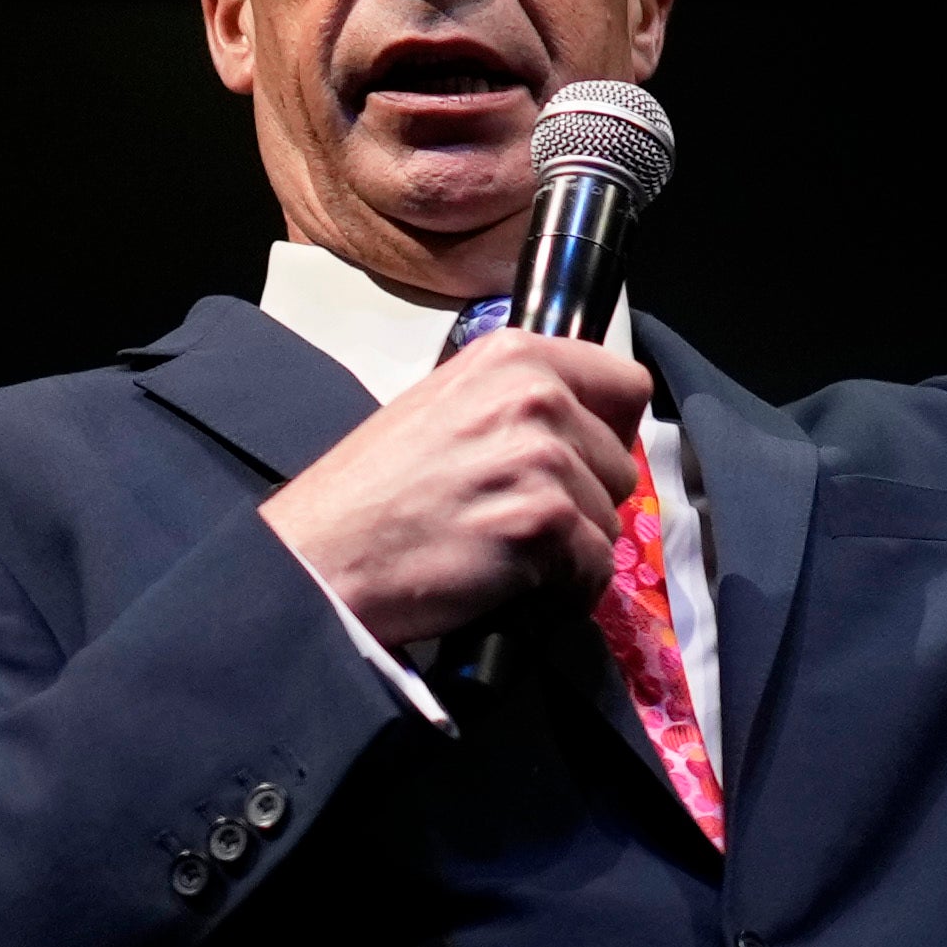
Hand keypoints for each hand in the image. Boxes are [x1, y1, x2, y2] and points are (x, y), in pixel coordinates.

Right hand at [259, 330, 650, 660]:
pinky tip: (509, 584)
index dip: (608, 431)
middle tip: (517, 519)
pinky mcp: (544, 524)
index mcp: (514, 355)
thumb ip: (517, 403)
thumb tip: (582, 427)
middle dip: (585, 499)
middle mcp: (536, 396)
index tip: (578, 461)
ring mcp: (543, 460)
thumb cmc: (372, 490)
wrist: (322, 556)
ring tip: (502, 552)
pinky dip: (563, 591)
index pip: (624, 384)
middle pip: (621, 462)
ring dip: (570, 548)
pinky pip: (595, 569)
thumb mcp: (446, 406)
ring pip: (609, 519)